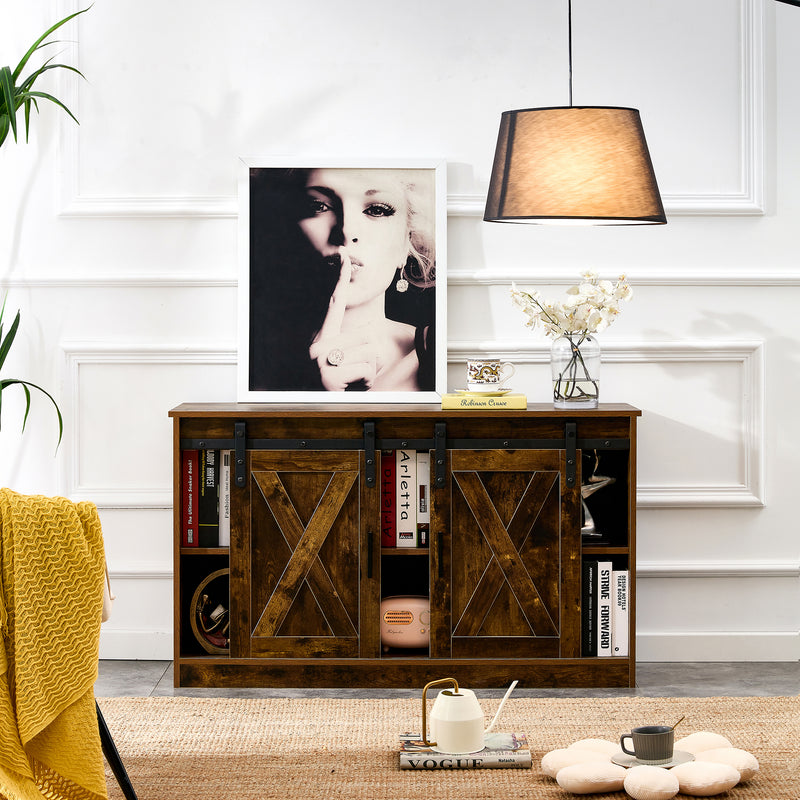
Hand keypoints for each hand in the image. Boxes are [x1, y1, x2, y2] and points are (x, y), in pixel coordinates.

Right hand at [308, 254, 377, 390]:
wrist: (322, 411)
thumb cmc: (339, 387)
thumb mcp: (344, 362)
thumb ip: (353, 344)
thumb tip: (371, 333)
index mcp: (321, 339)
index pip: (334, 304)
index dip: (340, 280)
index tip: (344, 257)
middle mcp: (318, 347)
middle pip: (367, 334)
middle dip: (370, 357)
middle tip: (354, 373)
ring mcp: (322, 361)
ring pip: (370, 352)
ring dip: (370, 371)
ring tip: (353, 381)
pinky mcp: (330, 376)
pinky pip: (367, 370)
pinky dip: (366, 382)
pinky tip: (352, 388)